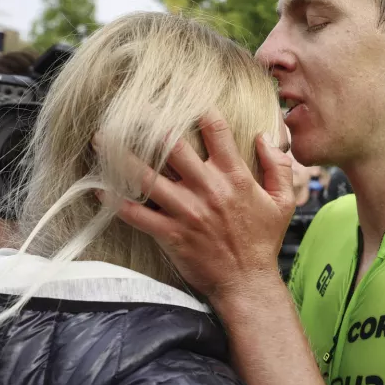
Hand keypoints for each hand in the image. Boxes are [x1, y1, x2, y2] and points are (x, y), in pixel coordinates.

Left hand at [97, 109, 294, 301]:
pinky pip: (136, 214)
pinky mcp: (170, 234)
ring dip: (120, 157)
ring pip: (146, 176)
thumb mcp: (283, 202)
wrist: (247, 282)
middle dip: (151, 126)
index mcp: (234, 177)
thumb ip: (278, 166)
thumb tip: (264, 136)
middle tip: (132, 112)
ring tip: (101, 140)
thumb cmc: (263, 242)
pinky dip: (116, 202)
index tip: (188, 102)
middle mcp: (207, 189)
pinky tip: (101, 190)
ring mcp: (186, 211)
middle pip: (173, 146)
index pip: (216, 131)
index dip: (202, 112)